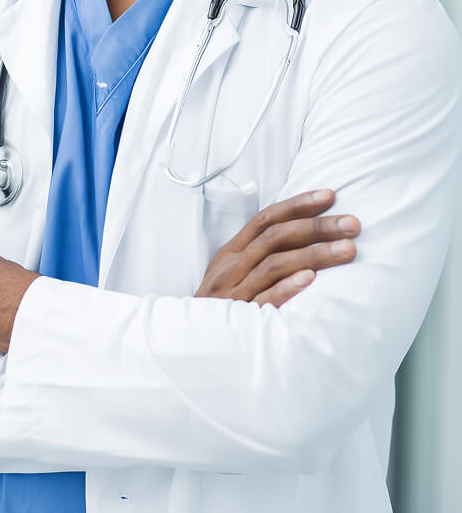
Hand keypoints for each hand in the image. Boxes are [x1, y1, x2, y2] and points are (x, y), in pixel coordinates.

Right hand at [195, 189, 359, 306]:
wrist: (187, 344)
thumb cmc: (218, 308)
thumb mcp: (230, 275)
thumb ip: (256, 256)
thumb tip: (298, 236)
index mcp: (231, 253)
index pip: (266, 219)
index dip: (297, 205)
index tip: (330, 196)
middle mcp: (232, 267)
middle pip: (276, 237)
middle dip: (317, 227)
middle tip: (352, 224)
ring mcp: (235, 292)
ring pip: (274, 264)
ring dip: (313, 254)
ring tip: (347, 249)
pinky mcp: (240, 319)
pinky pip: (264, 300)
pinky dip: (287, 287)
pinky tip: (311, 280)